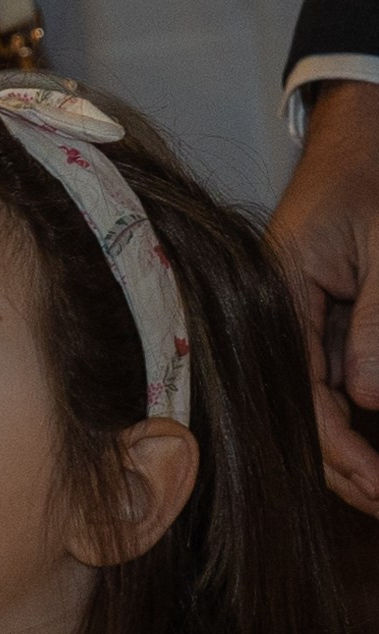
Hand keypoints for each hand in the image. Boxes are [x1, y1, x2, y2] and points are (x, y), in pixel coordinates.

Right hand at [269, 81, 378, 515]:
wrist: (358, 136)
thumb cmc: (368, 174)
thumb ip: (375, 322)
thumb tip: (367, 399)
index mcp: (279, 305)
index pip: (305, 399)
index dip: (340, 450)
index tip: (376, 483)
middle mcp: (277, 330)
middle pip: (302, 420)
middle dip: (344, 469)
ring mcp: (295, 332)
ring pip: (318, 410)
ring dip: (350, 452)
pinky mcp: (313, 330)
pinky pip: (330, 386)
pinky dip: (354, 417)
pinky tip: (370, 448)